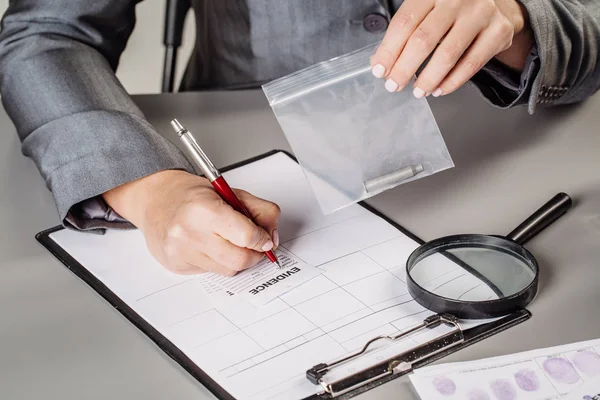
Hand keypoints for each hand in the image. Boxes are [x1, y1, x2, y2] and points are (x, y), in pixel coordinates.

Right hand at [102, 170, 280, 275]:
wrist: (155, 200)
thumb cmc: (191, 195)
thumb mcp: (230, 193)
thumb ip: (259, 211)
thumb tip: (273, 237)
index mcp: (204, 208)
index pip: (247, 236)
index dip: (262, 239)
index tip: (265, 239)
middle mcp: (189, 232)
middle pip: (239, 259)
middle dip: (254, 255)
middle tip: (255, 246)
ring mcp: (181, 252)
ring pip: (228, 270)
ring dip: (236, 259)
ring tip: (229, 242)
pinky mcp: (176, 265)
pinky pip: (211, 272)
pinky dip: (218, 262)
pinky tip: (209, 246)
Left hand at [370, 0, 532, 97]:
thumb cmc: (457, 4)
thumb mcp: (430, 5)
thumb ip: (407, 28)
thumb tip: (381, 61)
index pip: (405, 23)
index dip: (389, 50)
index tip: (380, 70)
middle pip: (423, 40)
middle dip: (404, 68)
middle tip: (394, 84)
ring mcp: (480, 14)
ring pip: (447, 55)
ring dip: (428, 79)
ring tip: (417, 91)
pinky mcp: (499, 32)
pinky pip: (471, 64)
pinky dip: (452, 82)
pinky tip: (439, 88)